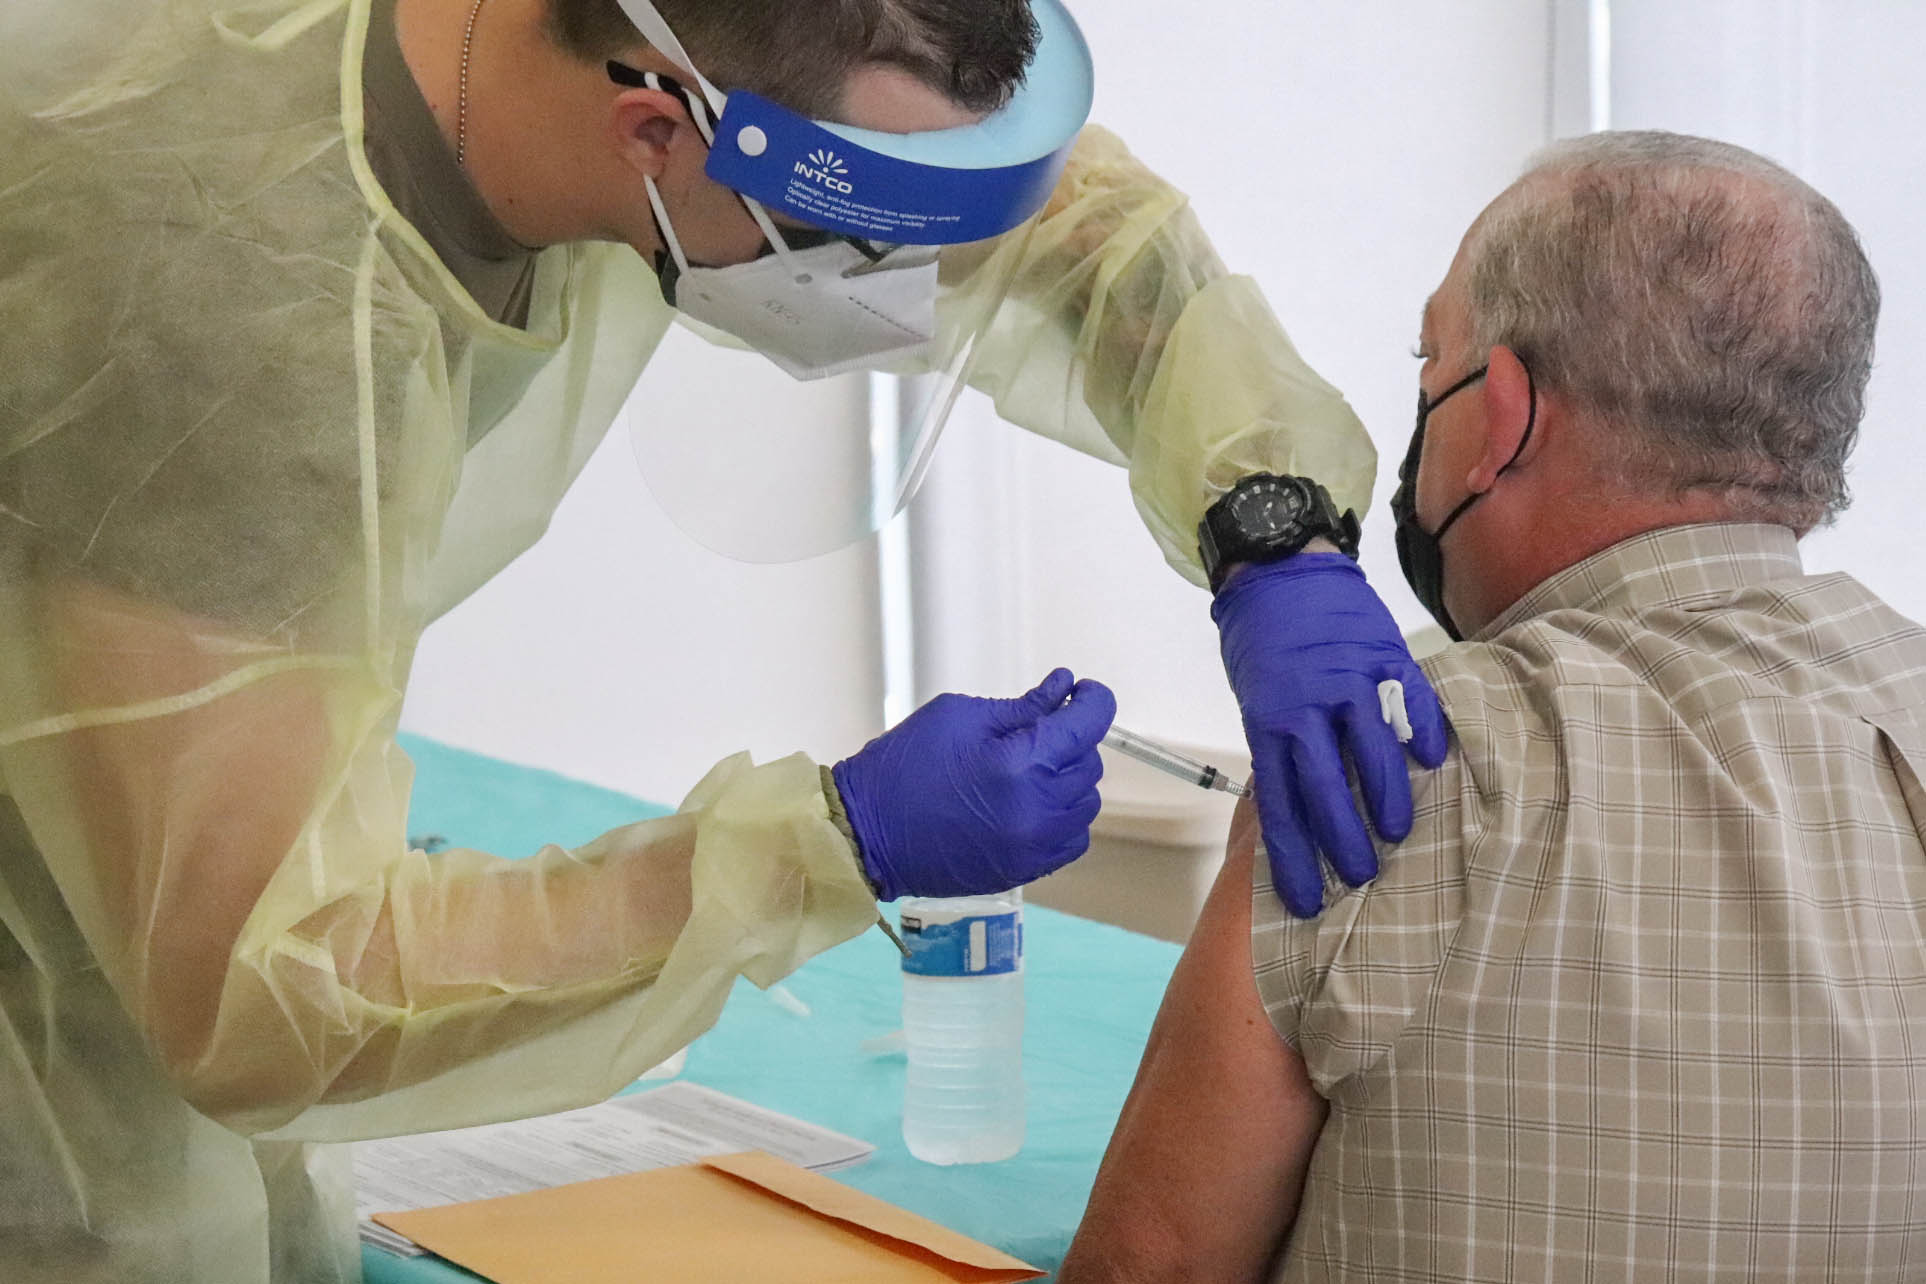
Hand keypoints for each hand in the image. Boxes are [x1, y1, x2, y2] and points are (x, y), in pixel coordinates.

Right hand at [832, 669, 1116, 900]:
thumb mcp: (959, 716)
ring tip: (1030, 769)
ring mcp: (1035, 844)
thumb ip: (1022, 705)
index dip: (1095, 699)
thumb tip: (1063, 688)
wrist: (867, 832)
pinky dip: (1063, 816)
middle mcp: (1038, 807)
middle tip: (1037, 729)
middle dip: (1071, 739)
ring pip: (1086, 802)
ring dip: (1068, 779)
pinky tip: (1032, 802)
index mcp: (1021, 762)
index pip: (1089, 724)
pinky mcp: (1026, 869)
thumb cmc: (905, 765)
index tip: (1084, 691)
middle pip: (1088, 762)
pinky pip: (1073, 838)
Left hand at [1212, 554, 1447, 917]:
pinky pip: (1412, 703)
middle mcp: (1306, 708)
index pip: (1280, 808)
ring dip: (1389, 800)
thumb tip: (1299, 812)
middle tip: (1361, 877)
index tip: (1305, 902)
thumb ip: (1282, 751)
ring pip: (1374, 754)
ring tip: (1399, 833)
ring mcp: (1348, 681)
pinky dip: (1425, 734)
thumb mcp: (1258, 702)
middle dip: (1346, 843)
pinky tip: (1433, 762)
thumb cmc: (1264, 646)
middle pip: (1329, 791)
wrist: (1279, 569)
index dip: (1294, 860)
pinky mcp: (1384, 657)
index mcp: (1268, 725)